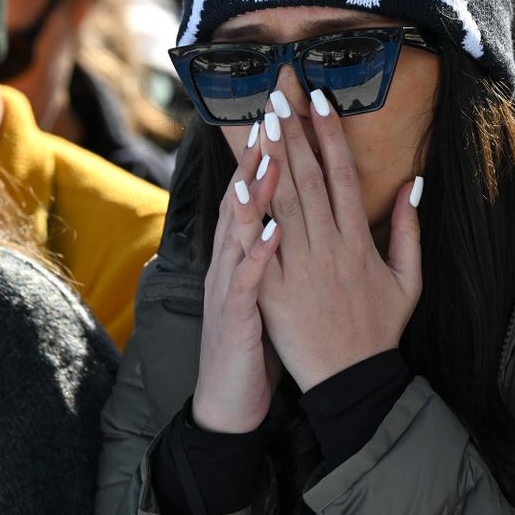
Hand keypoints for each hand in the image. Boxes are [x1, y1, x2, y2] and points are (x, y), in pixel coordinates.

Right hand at [192, 131, 284, 432]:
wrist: (228, 400)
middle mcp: (231, 261)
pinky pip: (249, 282)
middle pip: (242, 200)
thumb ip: (273, 251)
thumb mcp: (264, 291)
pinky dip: (259, 254)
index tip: (281, 114)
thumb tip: (286, 216)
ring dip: (253, 196)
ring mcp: (231, 287)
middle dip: (257, 155)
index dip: (265, 154)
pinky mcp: (237, 317)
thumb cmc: (252, 344)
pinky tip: (271, 231)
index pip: (253, 194)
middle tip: (271, 113)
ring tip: (268, 159)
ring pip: (239, 232)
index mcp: (243, 253)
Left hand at [256, 90, 422, 390]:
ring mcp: (302, 266)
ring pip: (286, 200)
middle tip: (281, 88)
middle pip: (310, 176)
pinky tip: (243, 178)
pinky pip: (263, 243)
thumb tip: (413, 184)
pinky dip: (254, 210)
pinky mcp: (276, 288)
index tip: (319, 99)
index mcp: (359, 240)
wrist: (351, 381)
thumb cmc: (379, 330)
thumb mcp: (408, 280)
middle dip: (294, 129)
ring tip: (264, 115)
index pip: (343, 174)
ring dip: (274, 154)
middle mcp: (330, 245)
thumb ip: (408, 229)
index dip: (330, 134)